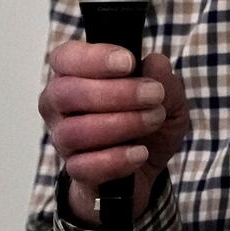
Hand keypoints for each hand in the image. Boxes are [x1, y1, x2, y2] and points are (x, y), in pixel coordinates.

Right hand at [38, 42, 188, 224]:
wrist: (148, 169)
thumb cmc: (148, 121)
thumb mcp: (168, 95)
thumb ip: (162, 77)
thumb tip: (154, 63)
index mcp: (77, 76)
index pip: (65, 58)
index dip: (93, 58)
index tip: (128, 63)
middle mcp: (61, 107)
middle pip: (65, 93)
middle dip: (115, 92)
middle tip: (153, 95)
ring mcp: (64, 141)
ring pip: (73, 131)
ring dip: (120, 124)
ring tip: (153, 120)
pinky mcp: (75, 172)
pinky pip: (83, 167)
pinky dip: (115, 159)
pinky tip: (139, 153)